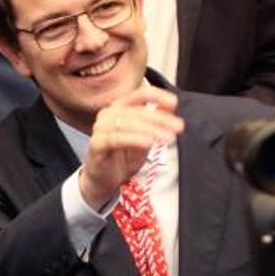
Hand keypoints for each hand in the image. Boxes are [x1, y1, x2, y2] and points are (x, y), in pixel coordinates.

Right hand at [78, 85, 183, 209]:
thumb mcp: (146, 138)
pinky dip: (134, 139)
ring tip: (167, 137)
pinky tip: (148, 143)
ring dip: (150, 130)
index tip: (174, 103)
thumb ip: (156, 121)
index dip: (158, 96)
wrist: (104, 181)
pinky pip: (116, 139)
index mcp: (120, 107)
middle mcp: (108, 114)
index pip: (140, 94)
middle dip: (160, 119)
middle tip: (178, 127)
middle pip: (137, 111)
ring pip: (127, 123)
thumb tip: (171, 104)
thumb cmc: (123, 157)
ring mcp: (100, 129)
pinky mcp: (96, 145)